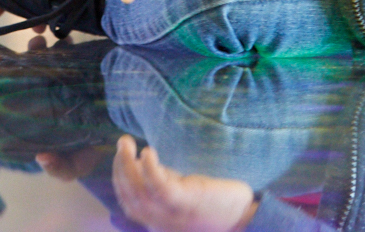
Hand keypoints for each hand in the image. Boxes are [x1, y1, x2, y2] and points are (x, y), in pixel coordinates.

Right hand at [112, 136, 258, 231]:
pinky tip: (147, 153)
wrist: (245, 219)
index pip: (129, 204)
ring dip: (126, 167)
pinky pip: (160, 189)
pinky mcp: (187, 203)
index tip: (120, 158)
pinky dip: (149, 170)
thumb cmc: (217, 206)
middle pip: (130, 198)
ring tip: (126, 143)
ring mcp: (173, 214)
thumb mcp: (184, 197)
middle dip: (120, 169)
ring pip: (139, 193)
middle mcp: (161, 221)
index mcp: (159, 221)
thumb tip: (144, 165)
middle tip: (122, 143)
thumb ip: (166, 185)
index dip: (119, 180)